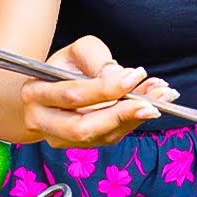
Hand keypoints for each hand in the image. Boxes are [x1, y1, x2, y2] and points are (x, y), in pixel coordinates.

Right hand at [20, 36, 177, 147]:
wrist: (50, 90)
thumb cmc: (64, 66)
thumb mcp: (77, 51)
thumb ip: (96, 59)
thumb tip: (118, 77)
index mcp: (35, 94)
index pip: (72, 95)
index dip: (106, 88)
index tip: (136, 76)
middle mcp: (42, 122)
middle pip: (83, 127)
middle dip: (121, 115)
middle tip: (153, 102)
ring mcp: (61, 139)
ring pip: (100, 136)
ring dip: (133, 119)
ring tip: (161, 99)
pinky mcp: (81, 146)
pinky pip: (110, 137)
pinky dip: (133, 121)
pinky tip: (153, 104)